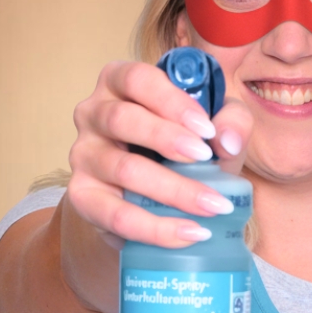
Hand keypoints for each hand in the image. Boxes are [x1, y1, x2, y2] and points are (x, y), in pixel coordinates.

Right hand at [64, 59, 252, 251]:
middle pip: (122, 120)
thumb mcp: (213, 128)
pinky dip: (155, 227)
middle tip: (207, 158)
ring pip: (123, 170)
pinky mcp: (81, 196)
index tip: (205, 128)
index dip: (171, 101)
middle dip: (168, 139)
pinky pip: (115, 214)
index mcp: (119, 83)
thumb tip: (227, 140)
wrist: (152, 198)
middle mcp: (92, 113)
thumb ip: (230, 121)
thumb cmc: (183, 150)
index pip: (136, 79)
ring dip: (173, 189)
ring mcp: (82, 155)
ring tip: (212, 205)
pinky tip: (188, 233)